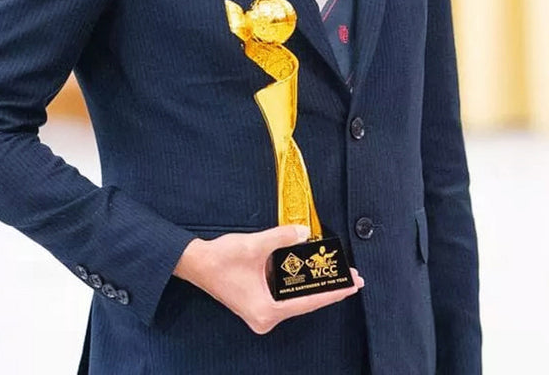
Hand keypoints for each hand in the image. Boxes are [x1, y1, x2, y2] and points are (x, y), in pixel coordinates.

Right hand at [172, 224, 363, 334]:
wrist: (196, 263)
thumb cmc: (221, 259)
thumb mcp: (254, 246)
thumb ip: (281, 238)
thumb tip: (304, 231)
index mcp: (267, 311)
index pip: (308, 302)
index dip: (332, 292)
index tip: (352, 285)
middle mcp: (266, 317)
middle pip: (305, 303)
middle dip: (328, 288)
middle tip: (351, 277)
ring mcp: (262, 312)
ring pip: (297, 299)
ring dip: (314, 285)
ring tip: (336, 273)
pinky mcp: (258, 303)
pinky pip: (286, 295)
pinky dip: (299, 284)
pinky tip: (311, 272)